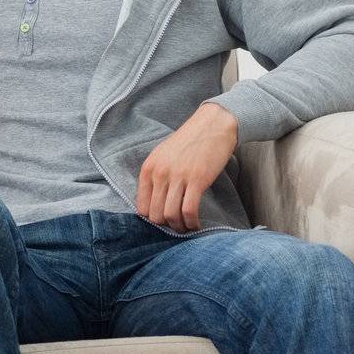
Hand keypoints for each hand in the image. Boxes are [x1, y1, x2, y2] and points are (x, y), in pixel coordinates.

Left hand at [136, 102, 238, 232]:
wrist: (212, 125)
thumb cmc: (189, 142)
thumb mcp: (163, 156)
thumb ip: (156, 176)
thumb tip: (155, 203)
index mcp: (148, 168)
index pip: (142, 206)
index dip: (152, 219)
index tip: (164, 222)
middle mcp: (159, 173)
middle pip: (155, 214)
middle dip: (166, 226)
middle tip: (177, 227)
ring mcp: (178, 177)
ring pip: (171, 215)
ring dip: (180, 227)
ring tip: (187, 228)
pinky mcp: (197, 180)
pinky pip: (189, 210)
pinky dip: (192, 222)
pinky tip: (196, 224)